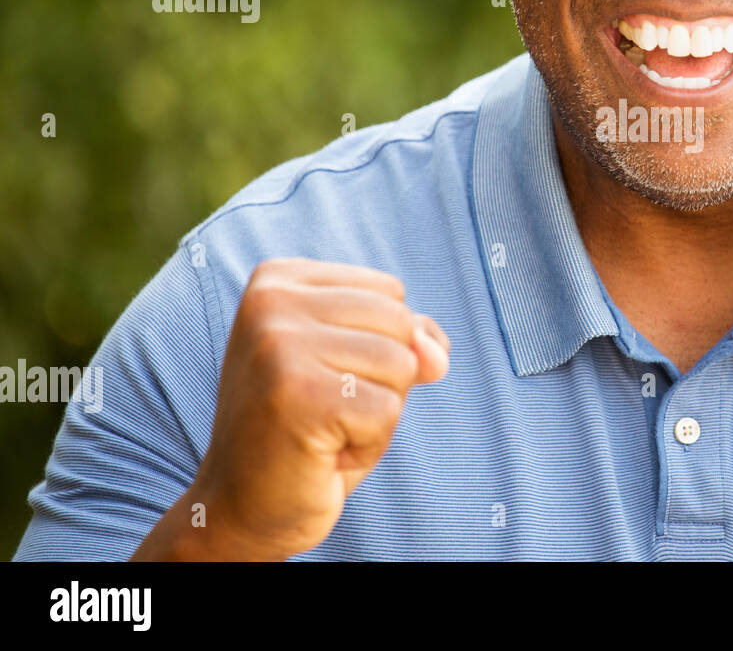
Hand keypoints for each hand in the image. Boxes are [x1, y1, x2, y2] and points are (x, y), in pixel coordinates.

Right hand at [137, 257, 448, 559]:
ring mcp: (279, 346)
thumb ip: (407, 338)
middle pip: (399, 322)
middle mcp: (270, 302)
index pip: (390, 291)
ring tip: (324, 429)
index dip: (377, 344)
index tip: (320, 376)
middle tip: (324, 409)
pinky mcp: (297, 394)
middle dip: (383, 378)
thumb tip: (436, 354)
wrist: (241, 508)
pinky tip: (322, 452)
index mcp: (277, 279)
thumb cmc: (305, 430)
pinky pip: (388, 411)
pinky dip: (369, 444)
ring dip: (377, 413)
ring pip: (401, 365)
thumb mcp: (358, 365)